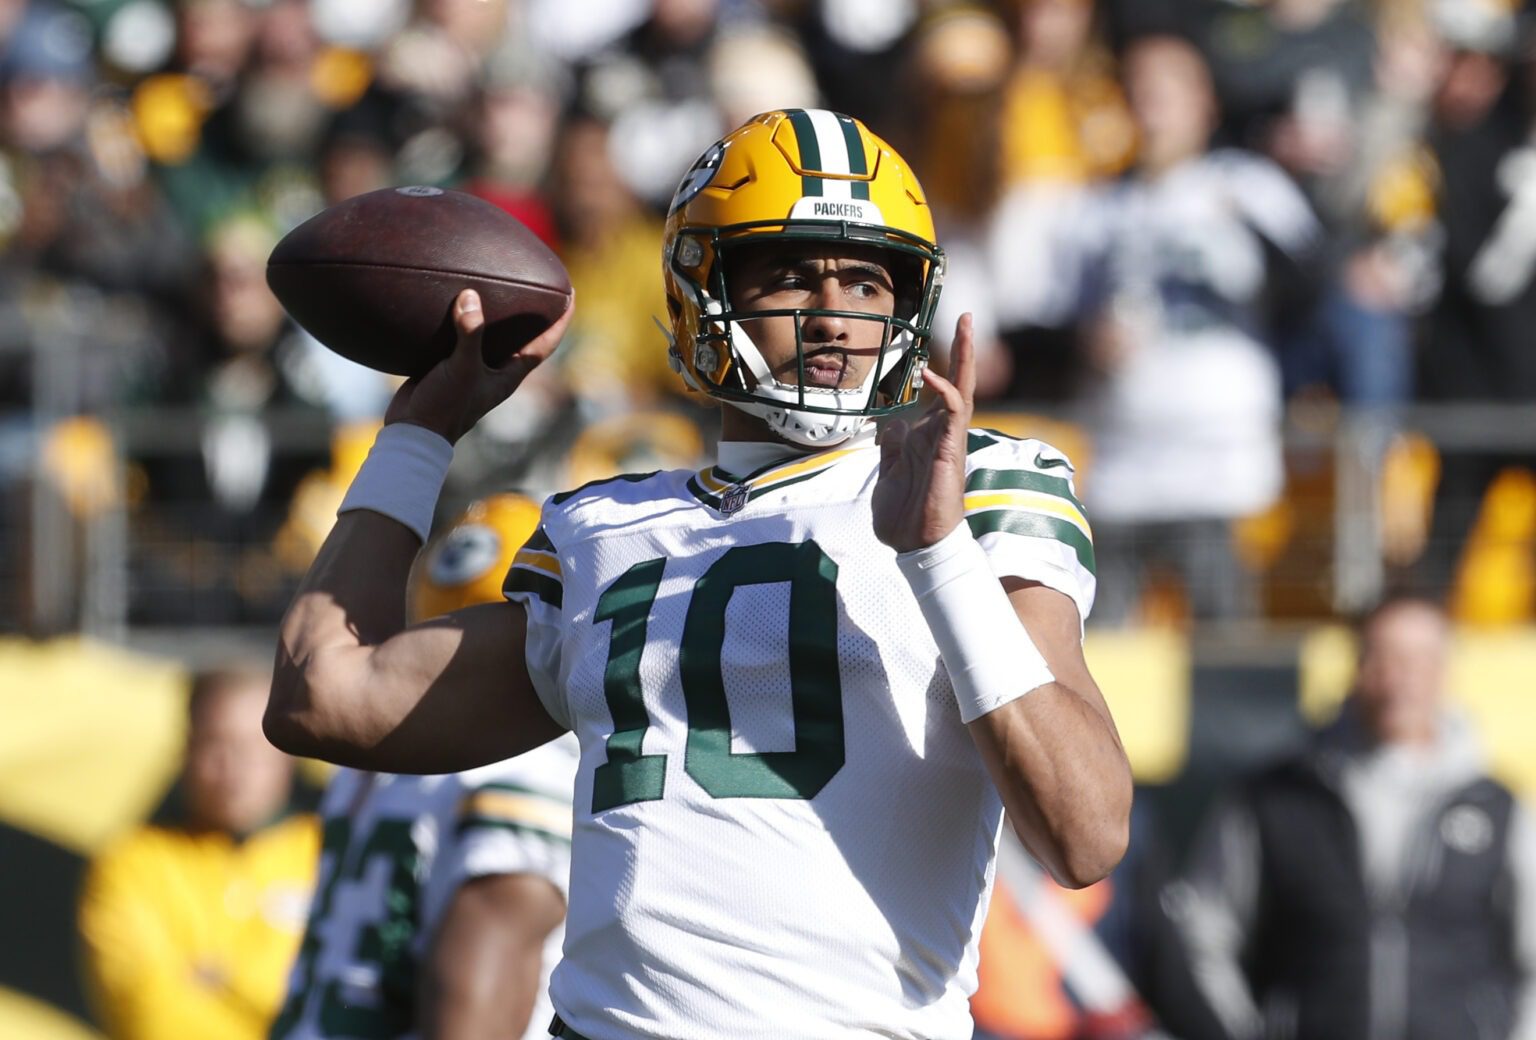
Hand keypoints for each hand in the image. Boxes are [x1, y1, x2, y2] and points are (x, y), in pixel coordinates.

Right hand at [384, 288, 572, 442]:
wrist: (415, 431)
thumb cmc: (446, 407)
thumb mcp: (463, 369)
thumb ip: (470, 334)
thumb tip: (471, 297)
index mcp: (510, 374)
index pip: (545, 344)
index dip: (561, 321)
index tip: (571, 294)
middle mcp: (495, 370)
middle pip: (521, 337)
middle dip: (531, 313)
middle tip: (537, 282)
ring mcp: (472, 368)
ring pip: (489, 335)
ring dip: (494, 314)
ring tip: (497, 284)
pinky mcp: (449, 365)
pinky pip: (460, 336)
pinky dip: (461, 319)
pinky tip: (454, 299)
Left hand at [872, 313, 975, 551]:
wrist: (913, 544)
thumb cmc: (904, 515)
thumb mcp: (890, 472)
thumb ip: (893, 447)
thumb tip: (891, 426)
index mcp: (928, 437)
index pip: (939, 394)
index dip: (941, 367)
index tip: (937, 342)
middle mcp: (943, 434)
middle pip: (959, 382)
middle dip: (964, 350)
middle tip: (965, 317)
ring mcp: (949, 441)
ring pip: (963, 390)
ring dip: (965, 357)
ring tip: (966, 326)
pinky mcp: (950, 451)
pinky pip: (953, 415)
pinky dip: (946, 393)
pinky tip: (934, 376)